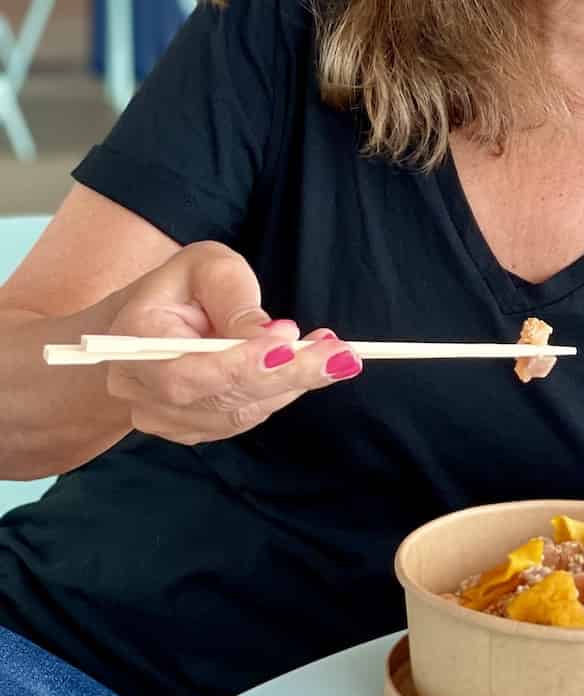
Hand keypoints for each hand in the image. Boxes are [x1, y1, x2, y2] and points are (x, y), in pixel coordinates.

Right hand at [101, 241, 360, 445]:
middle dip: (284, 375)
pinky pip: (245, 417)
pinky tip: (315, 367)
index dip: (237, 364)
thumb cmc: (183, 286)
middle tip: (339, 354)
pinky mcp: (193, 428)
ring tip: (339, 355)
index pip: (183, 371)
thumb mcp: (208, 267)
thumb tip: (271, 335)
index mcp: (132, 341)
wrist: (151, 322)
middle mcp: (140, 390)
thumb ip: (234, 297)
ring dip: (294, 384)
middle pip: (217, 398)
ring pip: (238, 413)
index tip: (289, 342)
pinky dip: (284, 392)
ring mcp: (163, 417)